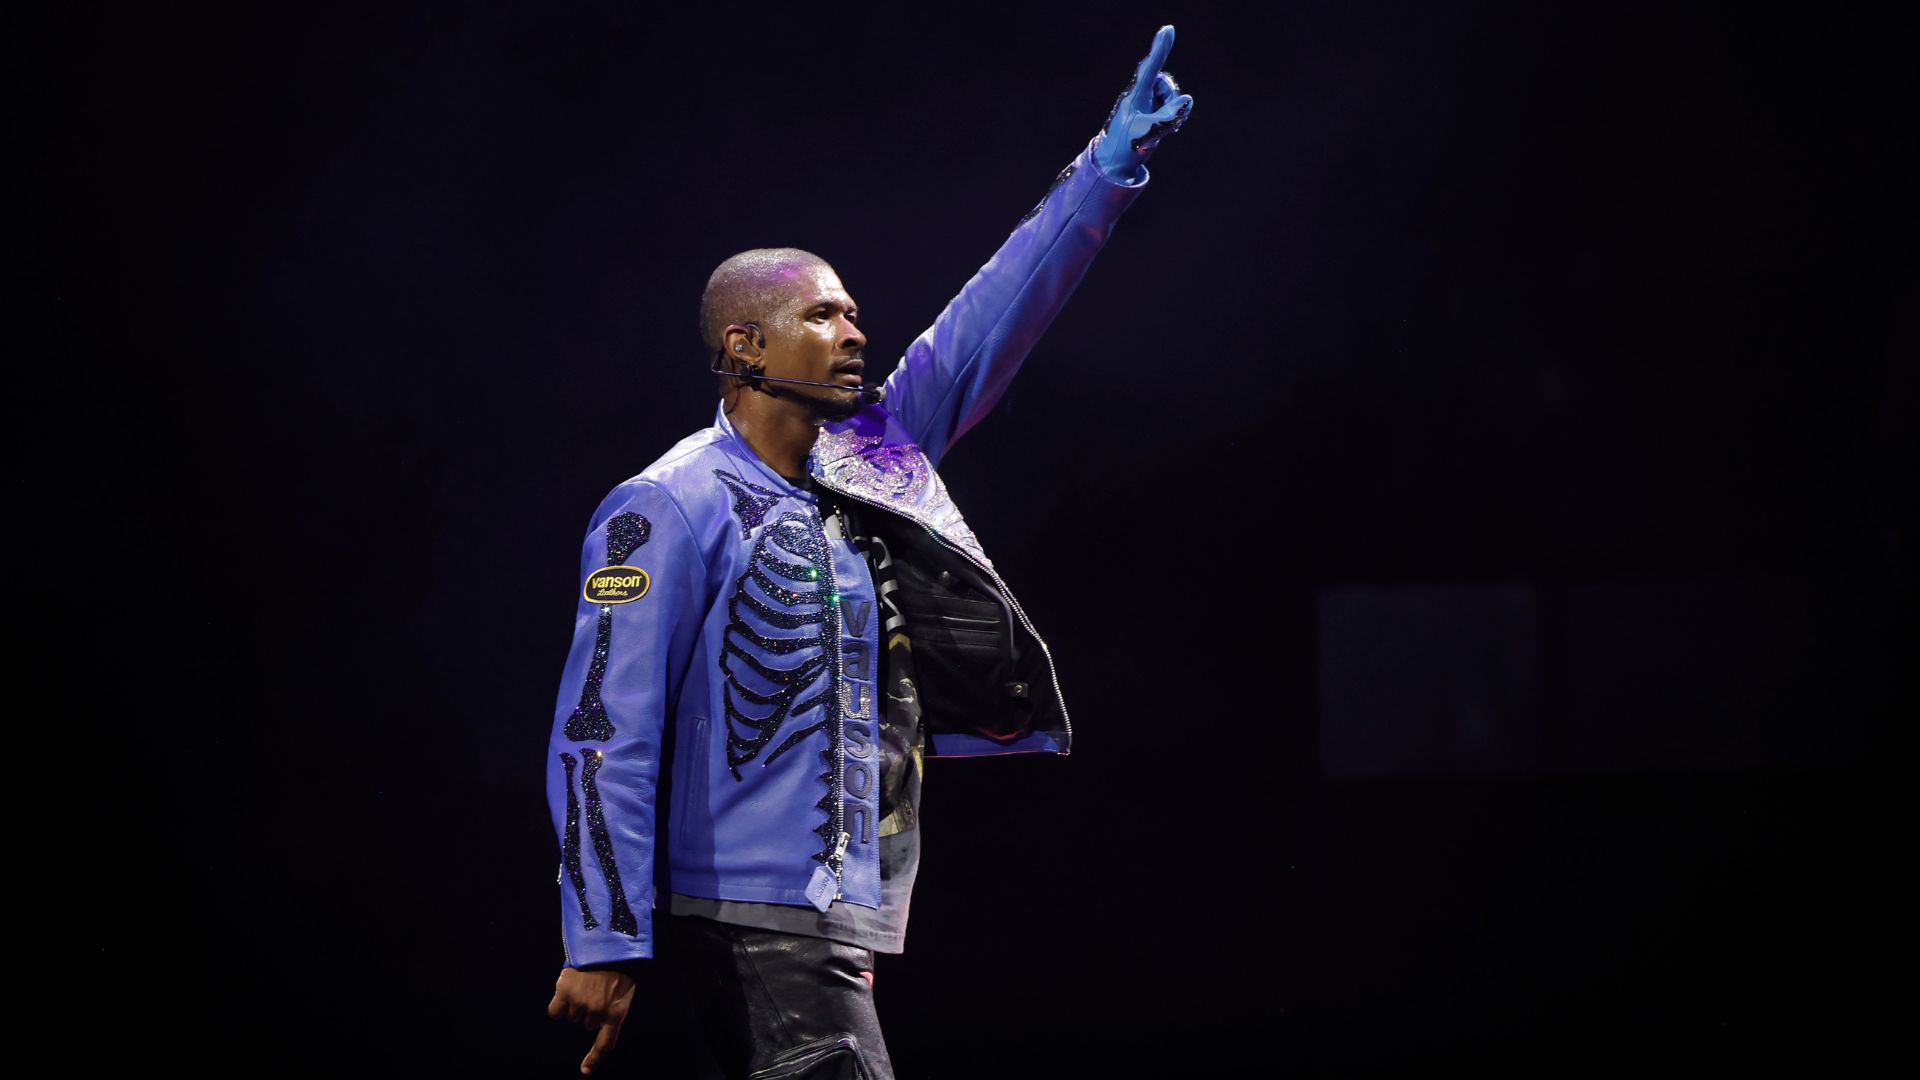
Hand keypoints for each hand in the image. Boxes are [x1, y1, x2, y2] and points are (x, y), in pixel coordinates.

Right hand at [548, 965, 637, 1075]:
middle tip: (596, 991)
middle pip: (586, 1024)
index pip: (605, 1044)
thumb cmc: (617, 967)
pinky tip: (565, 991)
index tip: (585, 1071)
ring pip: (570, 1017)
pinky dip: (558, 1004)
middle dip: (589, 1011)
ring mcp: (580, 1003)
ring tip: (585, 985)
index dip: (595, 1059)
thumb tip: (595, 1024)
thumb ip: (610, 1009)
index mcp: (616, 1013)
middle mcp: (597, 1011)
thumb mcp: (623, 991)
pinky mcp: (564, 992)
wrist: (608, 944)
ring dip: (575, 1004)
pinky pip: (555, 1012)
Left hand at [1094, 24, 1194, 181]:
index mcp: (1137, 95)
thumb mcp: (1149, 132)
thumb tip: (1186, 99)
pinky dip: (1173, 118)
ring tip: (1162, 131)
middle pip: (1165, 83)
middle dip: (1171, 99)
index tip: (1168, 29)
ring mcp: (1147, 103)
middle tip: (1166, 121)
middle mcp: (1142, 94)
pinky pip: (1171, 108)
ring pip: (1170, 97)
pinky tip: (1166, 132)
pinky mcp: (1151, 113)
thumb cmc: (1126, 146)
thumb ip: (1169, 115)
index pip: (1151, 67)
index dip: (1160, 48)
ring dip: (1172, 112)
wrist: (1115, 163)